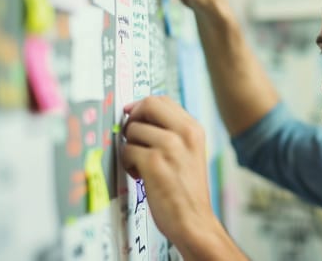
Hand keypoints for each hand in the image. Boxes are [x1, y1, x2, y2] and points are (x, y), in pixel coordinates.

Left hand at [120, 96, 214, 255]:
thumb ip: (171, 132)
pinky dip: (127, 164)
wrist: (194, 220)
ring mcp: (170, 146)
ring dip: (130, 147)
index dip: (141, 107)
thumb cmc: (187, 190)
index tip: (134, 119)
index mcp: (194, 129)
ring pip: (133, 130)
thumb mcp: (189, 153)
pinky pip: (127, 150)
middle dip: (133, 120)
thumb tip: (139, 113)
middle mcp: (185, 133)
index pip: (161, 100)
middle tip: (133, 139)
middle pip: (147, 105)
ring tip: (141, 165)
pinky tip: (140, 176)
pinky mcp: (154, 163)